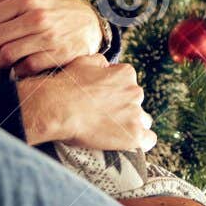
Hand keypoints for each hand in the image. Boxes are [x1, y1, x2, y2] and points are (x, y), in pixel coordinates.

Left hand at [0, 0, 104, 76]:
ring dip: (2, 61)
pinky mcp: (56, 56)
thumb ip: (0, 1)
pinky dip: (18, 70)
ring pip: (6, 56)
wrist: (91, 23)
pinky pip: (24, 68)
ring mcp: (47, 37)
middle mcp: (37, 16)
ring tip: (7, 58)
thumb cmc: (54, 8)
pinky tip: (22, 64)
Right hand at [18, 55, 154, 150]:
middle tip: (104, 117)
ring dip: (131, 125)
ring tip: (112, 131)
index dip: (116, 94)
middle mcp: (135, 92)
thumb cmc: (67, 86)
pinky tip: (126, 143)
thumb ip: (101, 63)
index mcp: (126, 74)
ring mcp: (135, 114)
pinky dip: (139, 142)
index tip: (104, 101)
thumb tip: (106, 67)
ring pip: (143, 121)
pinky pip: (148, 140)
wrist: (58, 108)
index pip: (129, 84)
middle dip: (124, 109)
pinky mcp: (133, 135)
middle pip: (136, 103)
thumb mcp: (83, 62)